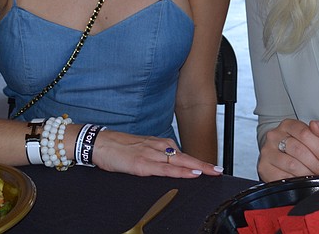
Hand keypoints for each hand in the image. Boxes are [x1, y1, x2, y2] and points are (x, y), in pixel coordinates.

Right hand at [91, 130, 222, 178]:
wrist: (99, 143)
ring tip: (211, 172)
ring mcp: (151, 155)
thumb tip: (169, 164)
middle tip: (219, 170)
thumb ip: (156, 156)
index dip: (198, 161)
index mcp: (158, 144)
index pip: (182, 154)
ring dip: (197, 167)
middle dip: (203, 164)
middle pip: (185, 157)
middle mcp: (157, 147)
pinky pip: (165, 169)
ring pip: (179, 162)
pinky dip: (180, 172)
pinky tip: (190, 174)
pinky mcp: (142, 164)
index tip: (212, 167)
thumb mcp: (141, 149)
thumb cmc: (119, 148)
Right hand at [257, 119, 318, 181]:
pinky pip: (282, 176)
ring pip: (291, 164)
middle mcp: (274, 135)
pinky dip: (295, 180)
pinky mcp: (263, 167)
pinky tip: (301, 180)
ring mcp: (267, 151)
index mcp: (288, 125)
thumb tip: (316, 125)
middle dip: (315, 163)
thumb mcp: (317, 137)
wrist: (286, 158)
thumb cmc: (304, 147)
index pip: (304, 133)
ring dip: (307, 173)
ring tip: (314, 176)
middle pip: (298, 150)